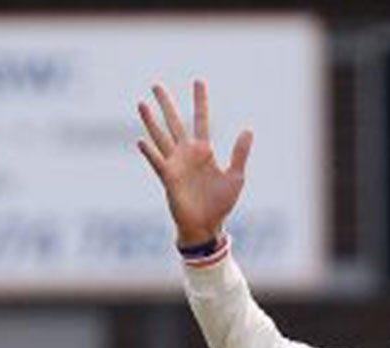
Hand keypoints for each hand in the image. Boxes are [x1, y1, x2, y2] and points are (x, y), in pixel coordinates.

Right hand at [136, 79, 252, 246]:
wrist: (206, 225)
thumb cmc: (221, 203)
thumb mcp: (235, 177)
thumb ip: (240, 153)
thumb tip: (248, 129)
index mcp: (204, 150)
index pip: (201, 120)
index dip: (200, 101)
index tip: (198, 82)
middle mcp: (187, 153)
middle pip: (174, 122)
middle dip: (166, 104)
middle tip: (156, 84)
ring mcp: (175, 164)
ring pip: (160, 137)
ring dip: (150, 121)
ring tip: (141, 104)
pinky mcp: (168, 178)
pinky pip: (158, 162)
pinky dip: (150, 153)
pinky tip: (141, 141)